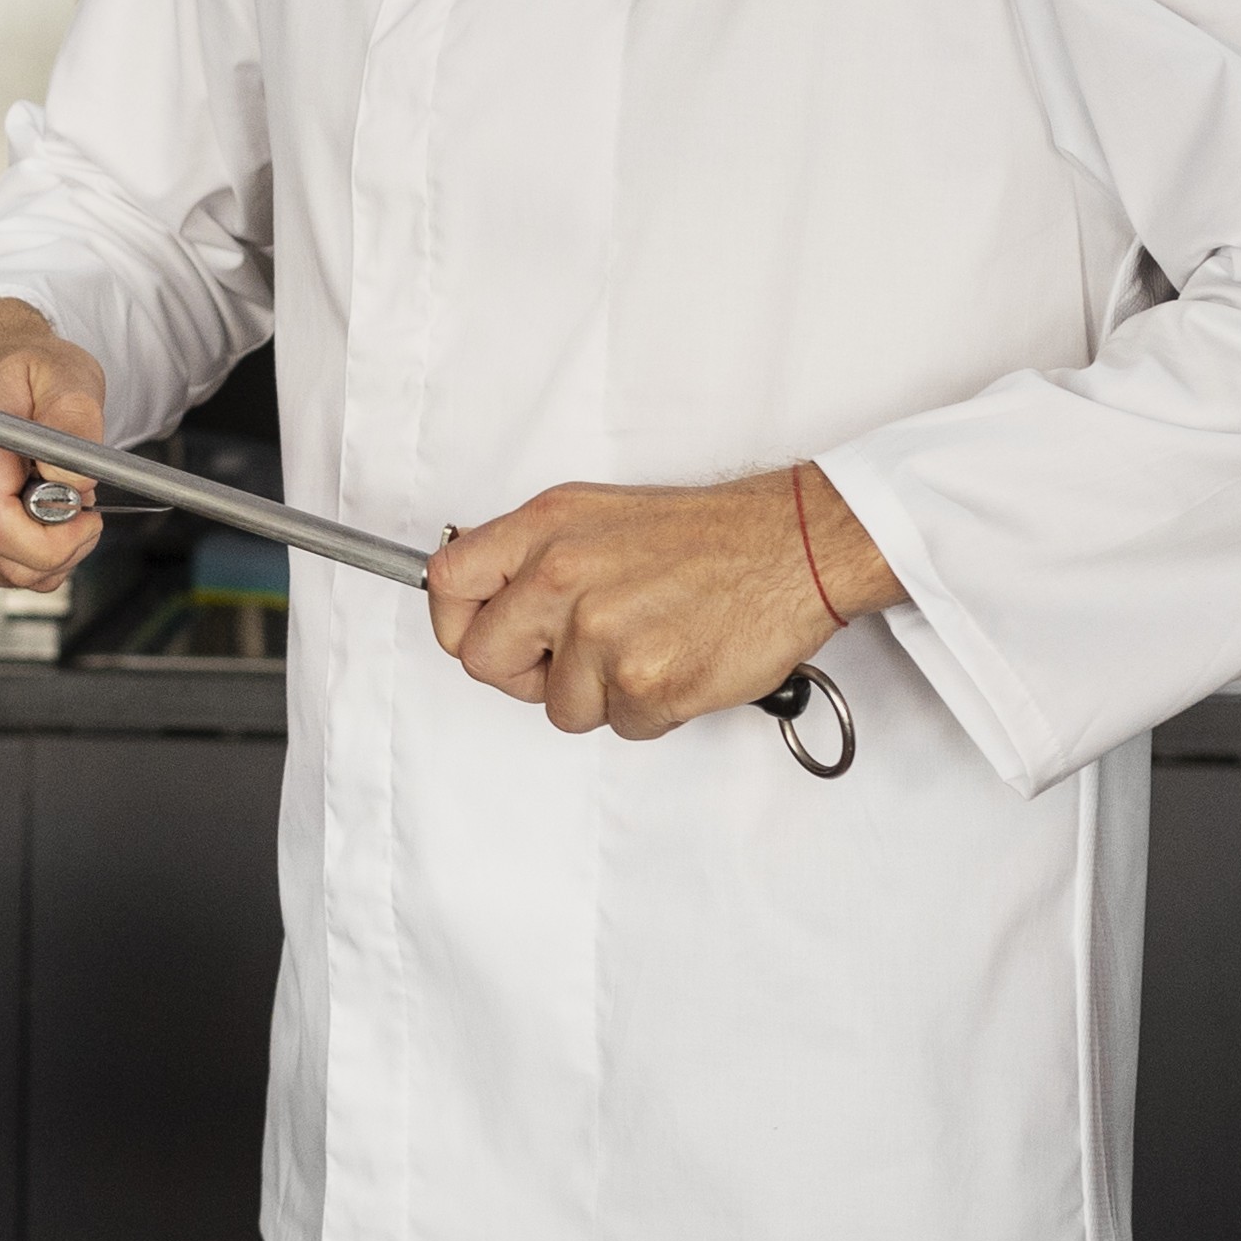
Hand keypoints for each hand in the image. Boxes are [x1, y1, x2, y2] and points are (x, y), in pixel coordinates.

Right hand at [0, 300, 116, 590]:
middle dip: (58, 551)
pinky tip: (26, 521)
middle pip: (0, 557)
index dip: (50, 543)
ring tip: (53, 504)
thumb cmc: (26, 375)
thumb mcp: (69, 376)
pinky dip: (16, 559)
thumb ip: (76, 420)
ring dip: (41, 555)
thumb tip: (71, 482)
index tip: (87, 521)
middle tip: (82, 512)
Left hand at [428, 463, 900, 738]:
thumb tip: (481, 599)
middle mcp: (562, 578)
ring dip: (600, 694)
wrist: (794, 546)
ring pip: (559, 707)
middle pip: (486, 661)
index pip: (446, 584)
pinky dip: (650, 709)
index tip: (482, 633)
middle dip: (525, 673)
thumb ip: (528, 554)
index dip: (458, 621)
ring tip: (646, 647)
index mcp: (542, 530)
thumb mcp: (593, 514)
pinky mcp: (648, 684)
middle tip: (572, 658)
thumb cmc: (705, 535)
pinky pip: (621, 726)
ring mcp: (603, 635)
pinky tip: (677, 663)